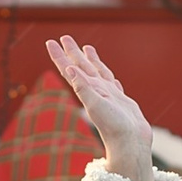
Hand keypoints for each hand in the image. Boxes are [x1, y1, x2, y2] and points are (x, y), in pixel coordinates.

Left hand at [48, 35, 154, 180]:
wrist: (131, 143)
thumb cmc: (114, 127)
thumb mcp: (96, 104)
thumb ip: (83, 87)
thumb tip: (69, 69)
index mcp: (88, 90)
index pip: (70, 69)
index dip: (59, 56)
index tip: (50, 42)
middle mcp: (96, 91)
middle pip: (82, 66)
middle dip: (73, 52)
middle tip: (64, 37)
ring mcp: (108, 95)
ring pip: (98, 72)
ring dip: (91, 60)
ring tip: (87, 48)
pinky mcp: (121, 101)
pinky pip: (113, 84)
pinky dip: (109, 77)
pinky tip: (109, 77)